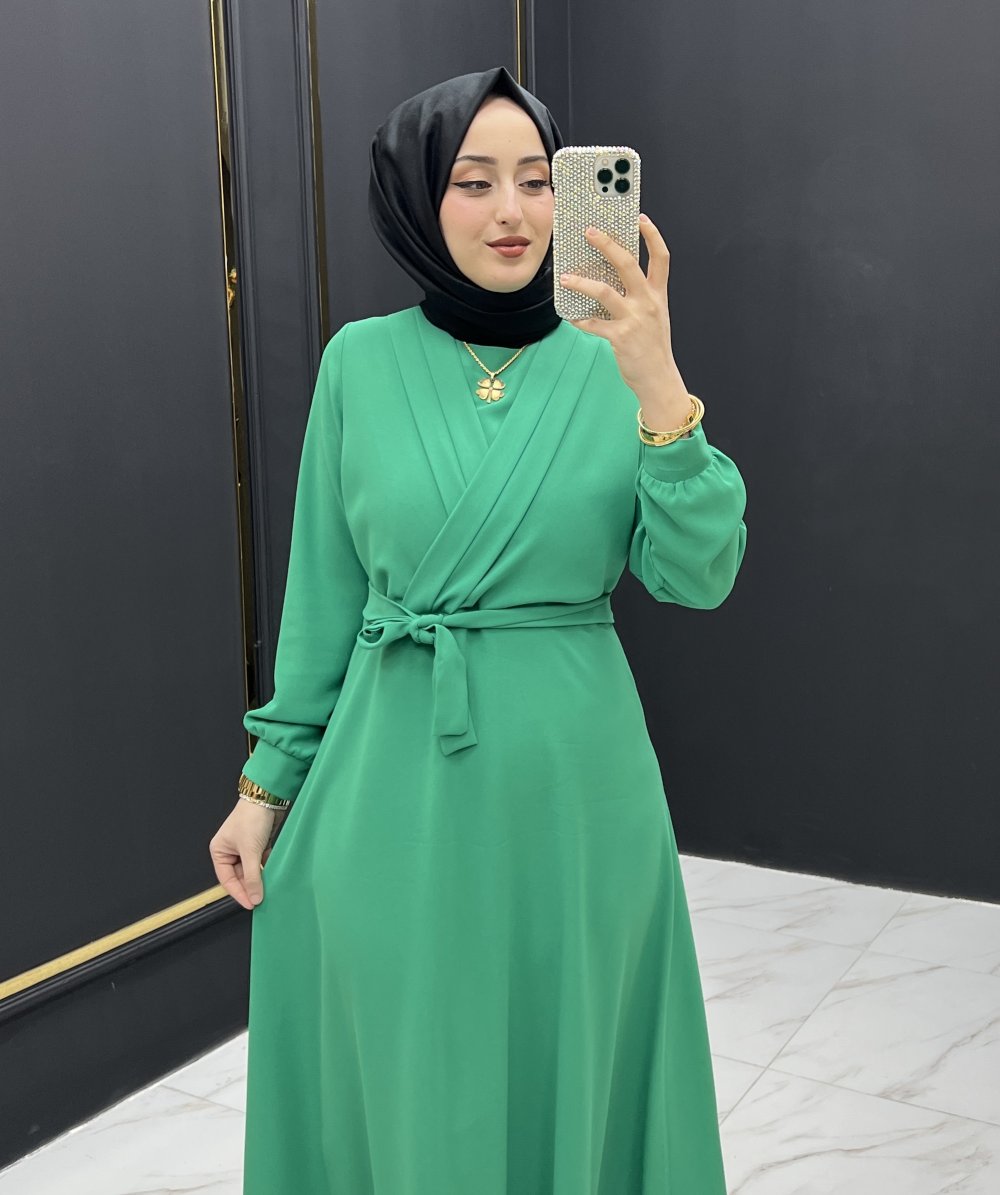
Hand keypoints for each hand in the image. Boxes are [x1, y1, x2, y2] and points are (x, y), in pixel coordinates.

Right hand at [209, 800, 283, 909]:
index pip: (227, 880)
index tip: (252, 905)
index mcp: (219, 851)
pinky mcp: (258, 844)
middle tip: (262, 899)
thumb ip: (253, 877)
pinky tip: (274, 875)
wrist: (268, 798)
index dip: (239, 893)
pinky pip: (261, 862)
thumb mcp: (250, 851)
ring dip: (260, 878)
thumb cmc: (251, 819)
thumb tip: (255, 897)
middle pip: (240, 876)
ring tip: (269, 890)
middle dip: (251, 887)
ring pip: (251, 870)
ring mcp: (244, 848)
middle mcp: (230, 850)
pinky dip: (267, 868)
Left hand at [560, 215, 682, 404]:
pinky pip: (593, 324)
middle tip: (589, 232)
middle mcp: (647, 302)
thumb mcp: (655, 316)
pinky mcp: (620, 337)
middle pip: (628, 263)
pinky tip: (571, 316)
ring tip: (565, 278)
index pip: (661, 257)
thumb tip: (611, 279)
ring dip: (581, 282)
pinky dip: (579, 320)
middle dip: (607, 244)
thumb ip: (640, 296)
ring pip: (604, 291)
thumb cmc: (653, 347)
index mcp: (657, 294)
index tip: (639, 218)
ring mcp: (634, 319)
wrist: (659, 379)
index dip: (652, 235)